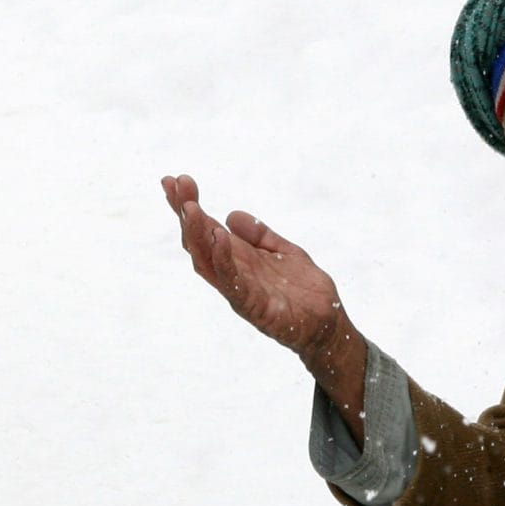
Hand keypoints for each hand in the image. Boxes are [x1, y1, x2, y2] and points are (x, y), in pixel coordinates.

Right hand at [164, 174, 367, 430]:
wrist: (329, 325)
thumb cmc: (304, 291)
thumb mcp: (283, 250)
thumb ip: (259, 234)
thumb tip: (230, 214)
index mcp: (237, 259)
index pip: (205, 230)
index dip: (188, 206)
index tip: (174, 180)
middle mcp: (232, 274)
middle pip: (199, 242)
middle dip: (185, 213)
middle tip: (174, 185)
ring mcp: (240, 291)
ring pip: (208, 262)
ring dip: (197, 234)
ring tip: (190, 208)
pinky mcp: (255, 307)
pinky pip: (233, 283)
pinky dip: (223, 260)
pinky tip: (218, 237)